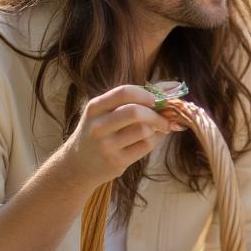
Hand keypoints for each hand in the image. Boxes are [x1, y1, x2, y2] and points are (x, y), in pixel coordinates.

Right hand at [63, 85, 183, 191]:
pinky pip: (146, 146)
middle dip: (156, 113)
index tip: (157, 99)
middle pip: (135, 112)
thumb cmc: (101, 131)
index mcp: (95, 107)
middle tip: (166, 117)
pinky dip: (155, 140)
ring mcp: (106, 146)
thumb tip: (172, 87)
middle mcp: (98, 126)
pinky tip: (151, 139)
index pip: (124, 92)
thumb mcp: (106, 112)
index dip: (146, 93)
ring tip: (156, 129)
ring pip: (143, 130)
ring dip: (157, 128)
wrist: (79, 164)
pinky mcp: (117, 162)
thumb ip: (134, 99)